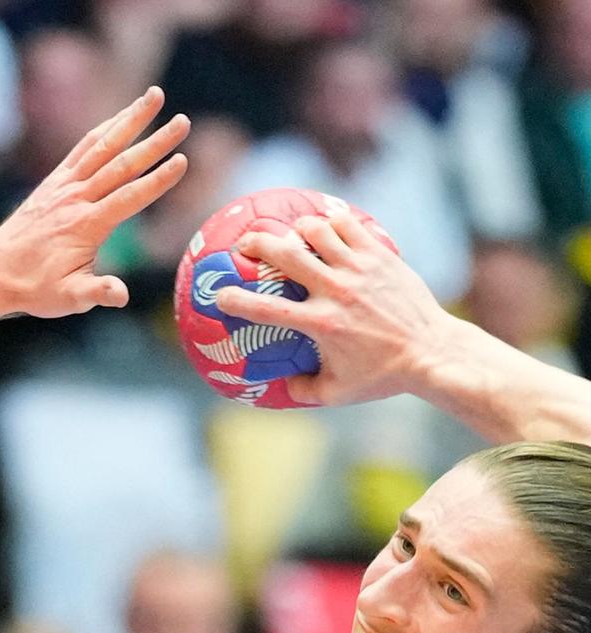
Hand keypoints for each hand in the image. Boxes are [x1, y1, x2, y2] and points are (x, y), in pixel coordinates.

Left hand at [0, 87, 187, 317]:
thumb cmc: (35, 288)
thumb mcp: (68, 299)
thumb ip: (98, 293)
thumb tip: (123, 295)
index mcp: (86, 226)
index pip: (129, 197)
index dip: (157, 180)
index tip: (182, 161)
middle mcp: (76, 198)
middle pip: (122, 164)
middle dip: (155, 142)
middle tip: (183, 121)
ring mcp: (64, 185)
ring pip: (103, 146)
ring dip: (130, 119)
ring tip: (156, 95)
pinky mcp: (55, 181)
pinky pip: (83, 148)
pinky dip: (104, 129)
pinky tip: (122, 116)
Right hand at [214, 210, 455, 406]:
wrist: (431, 352)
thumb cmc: (382, 376)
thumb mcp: (336, 393)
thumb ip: (302, 389)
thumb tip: (278, 384)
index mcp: (319, 325)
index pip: (264, 309)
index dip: (234, 299)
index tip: (218, 296)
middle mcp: (335, 291)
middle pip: (286, 254)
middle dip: (257, 242)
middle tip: (243, 244)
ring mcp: (359, 269)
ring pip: (317, 230)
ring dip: (298, 228)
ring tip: (292, 233)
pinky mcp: (380, 256)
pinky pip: (349, 225)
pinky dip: (332, 221)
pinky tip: (326, 225)